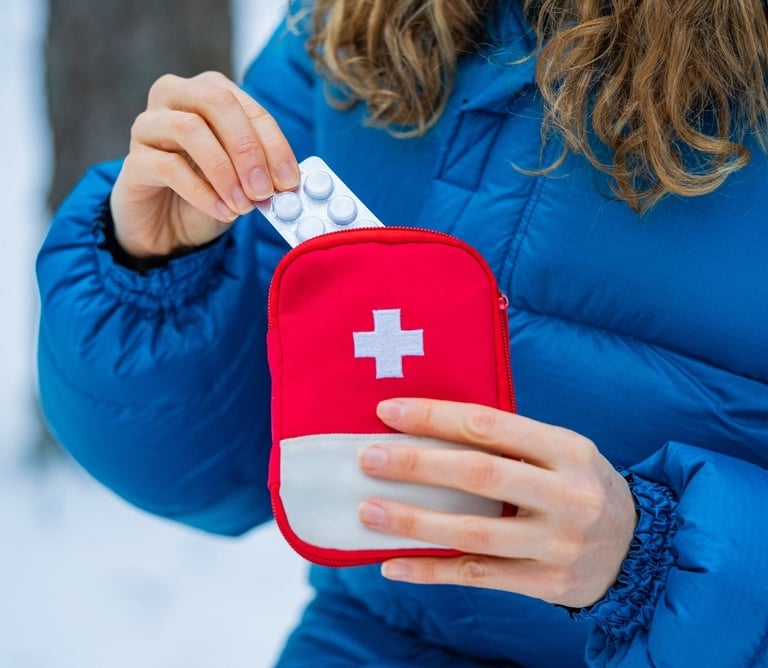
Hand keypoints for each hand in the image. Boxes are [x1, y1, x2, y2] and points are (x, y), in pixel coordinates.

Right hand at [110, 71, 298, 257]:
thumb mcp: (244, 181)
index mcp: (210, 93)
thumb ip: (264, 174)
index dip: (274, 144)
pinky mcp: (134, 161)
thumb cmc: (210, 195)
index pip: (249, 108)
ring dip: (224, 171)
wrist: (168, 228)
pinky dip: (202, 192)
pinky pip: (167, 166)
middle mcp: (175, 97)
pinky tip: (223, 212)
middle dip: (248, 149)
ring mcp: (149, 126)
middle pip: (216, 101)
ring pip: (189, 128)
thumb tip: (289, 182)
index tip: (289, 181)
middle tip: (264, 190)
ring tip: (244, 205)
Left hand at [358, 398, 636, 607]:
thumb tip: (427, 430)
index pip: (489, 425)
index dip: (435, 417)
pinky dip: (431, 571)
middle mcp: (566, 494)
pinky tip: (391, 565)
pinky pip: (478, 576)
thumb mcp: (562, 453)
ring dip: (413, 522)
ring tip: (368, 512)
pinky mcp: (547, 583)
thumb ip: (509, 442)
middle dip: (416, 464)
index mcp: (567, 449)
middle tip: (367, 458)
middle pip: (478, 474)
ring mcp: (558, 543)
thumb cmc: (581, 487)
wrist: (639, 550)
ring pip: (472, 532)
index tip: (388, 412)